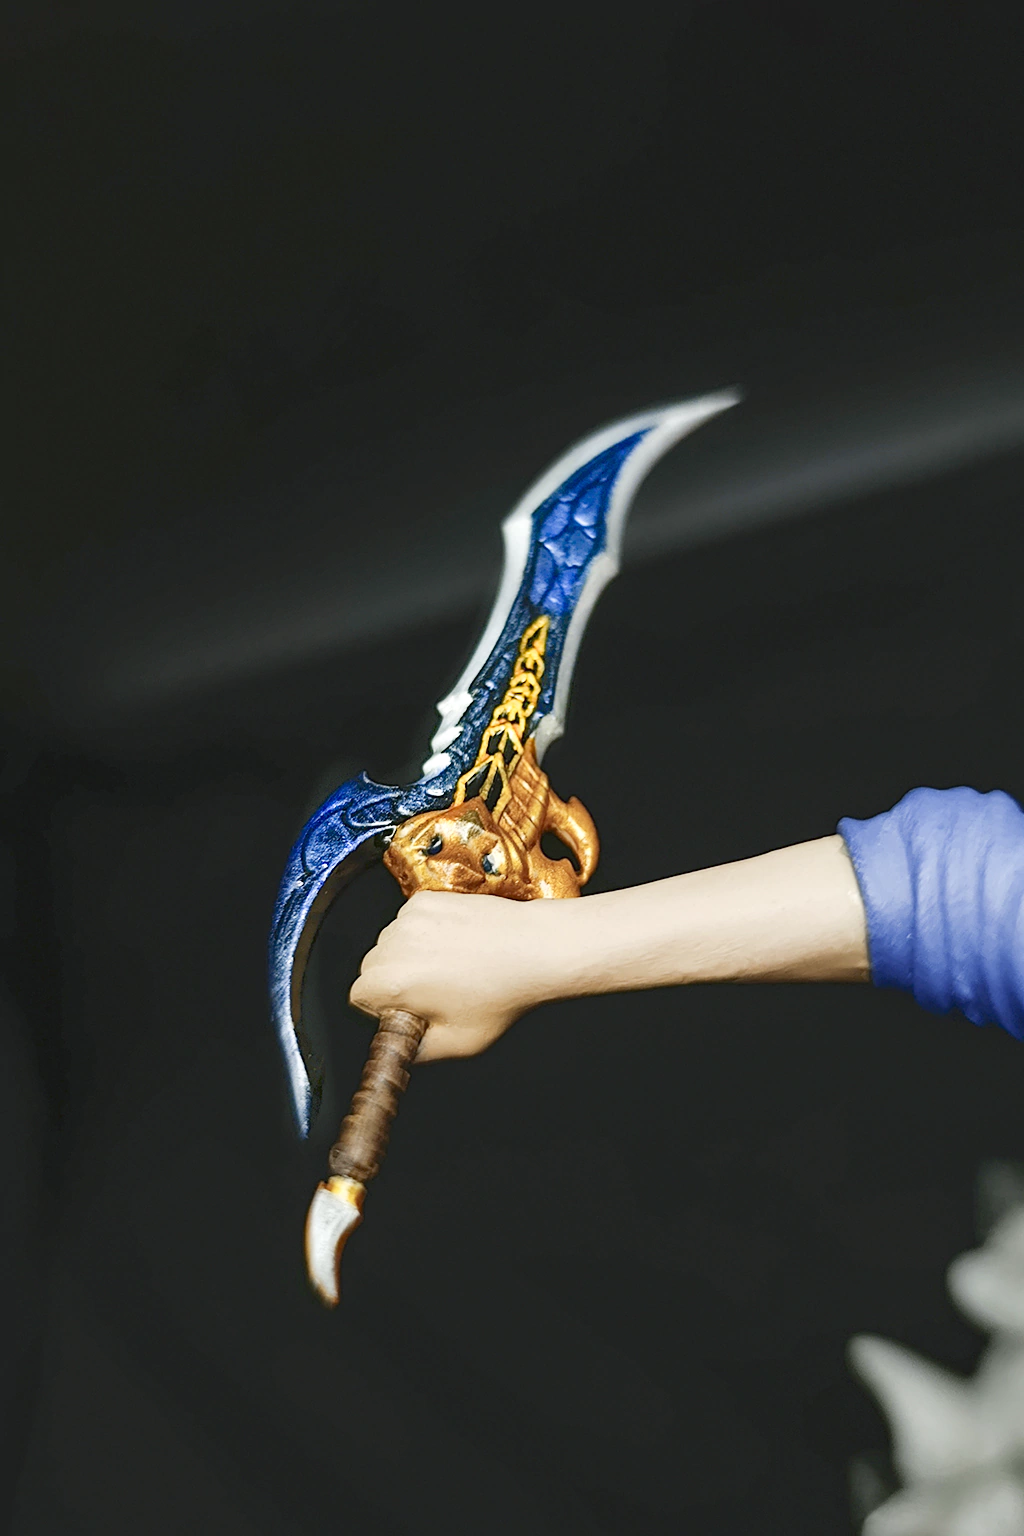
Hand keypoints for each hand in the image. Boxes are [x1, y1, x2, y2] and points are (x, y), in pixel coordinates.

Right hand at [349, 891, 553, 1061]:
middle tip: (433, 991)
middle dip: (393, 981)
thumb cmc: (502, 993)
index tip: (409, 1010)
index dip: (384, 1008)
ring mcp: (409, 917)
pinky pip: (407, 921)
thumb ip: (414, 1051)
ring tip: (449, 967)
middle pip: (370, 967)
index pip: (359, 998)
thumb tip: (398, 1048)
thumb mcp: (457, 1043)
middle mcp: (394, 943)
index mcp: (392, 981)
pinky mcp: (425, 898)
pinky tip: (453, 944)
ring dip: (406, 955)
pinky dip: (422, 932)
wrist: (533, 949)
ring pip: (388, 943)